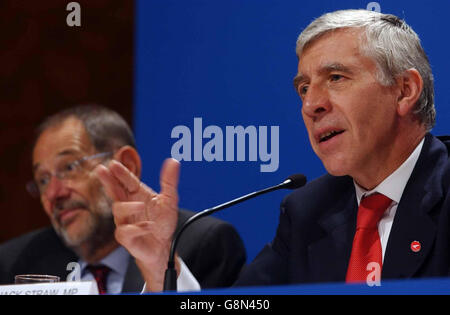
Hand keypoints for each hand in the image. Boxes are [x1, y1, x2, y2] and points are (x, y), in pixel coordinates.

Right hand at [95, 158, 179, 290]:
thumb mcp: (170, 200)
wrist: (162, 247)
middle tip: (102, 170)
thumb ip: (169, 181)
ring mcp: (125, 221)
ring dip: (129, 206)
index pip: (127, 181)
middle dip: (108, 181)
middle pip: (114, 191)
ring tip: (141, 206)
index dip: (121, 173)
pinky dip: (137, 228)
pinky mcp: (126, 237)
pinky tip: (148, 226)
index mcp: (136, 195)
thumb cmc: (162, 223)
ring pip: (118, 210)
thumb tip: (172, 161)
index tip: (113, 164)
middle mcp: (128, 206)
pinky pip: (126, 231)